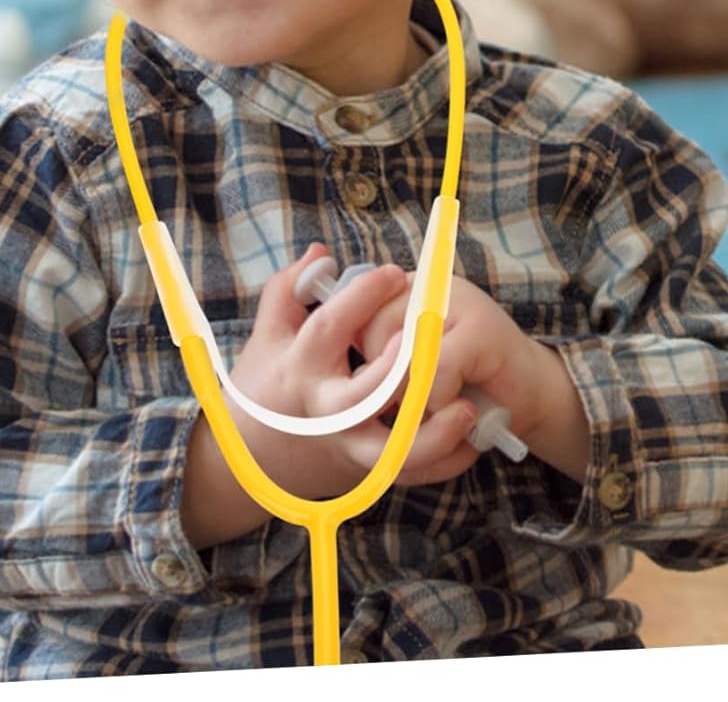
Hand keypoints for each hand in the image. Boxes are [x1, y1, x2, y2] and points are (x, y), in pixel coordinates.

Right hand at [226, 244, 480, 497]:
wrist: (255, 462)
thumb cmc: (268, 385)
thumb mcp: (269, 334)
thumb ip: (288, 289)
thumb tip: (320, 253)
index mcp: (301, 369)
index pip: (330, 328)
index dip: (362, 298)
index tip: (394, 273)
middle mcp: (326, 412)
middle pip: (363, 397)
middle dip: (398, 371)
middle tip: (429, 339)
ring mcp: (348, 448)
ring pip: (393, 454)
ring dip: (433, 433)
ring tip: (466, 406)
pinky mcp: (368, 473)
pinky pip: (413, 474)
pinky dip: (445, 460)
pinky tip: (472, 434)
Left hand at [360, 274, 588, 475]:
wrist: (528, 394)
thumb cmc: (463, 384)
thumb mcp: (413, 369)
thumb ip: (381, 355)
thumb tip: (345, 369)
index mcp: (407, 290)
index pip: (356, 317)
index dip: (364, 361)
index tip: (382, 389)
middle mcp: (429, 287)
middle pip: (373, 333)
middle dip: (384, 383)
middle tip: (411, 405)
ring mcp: (457, 302)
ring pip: (402, 352)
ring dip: (414, 397)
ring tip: (436, 407)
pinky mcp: (480, 329)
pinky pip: (435, 369)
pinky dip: (440, 400)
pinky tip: (459, 409)